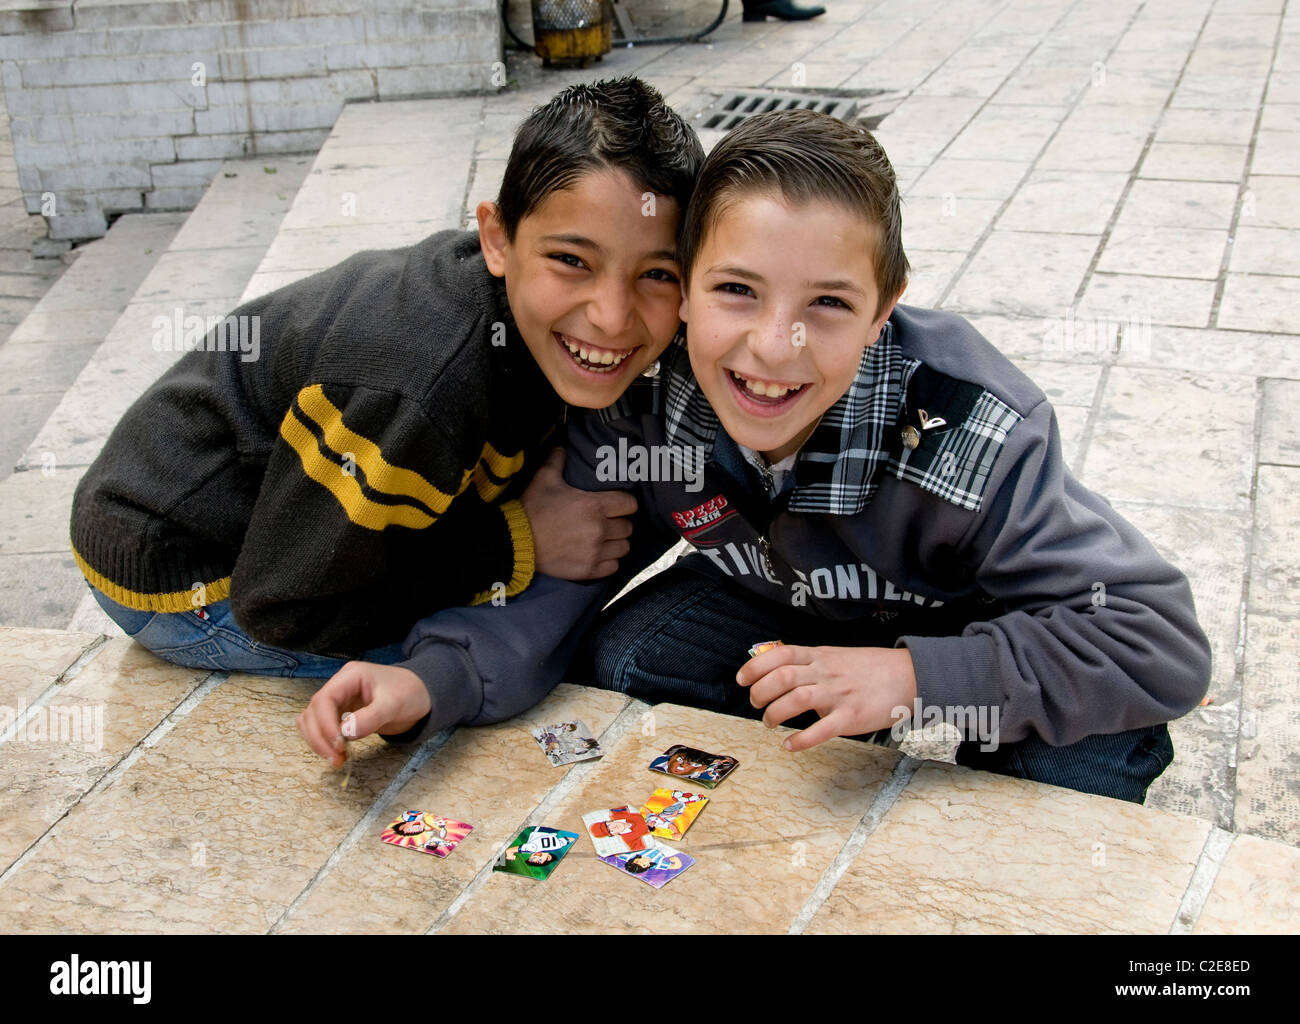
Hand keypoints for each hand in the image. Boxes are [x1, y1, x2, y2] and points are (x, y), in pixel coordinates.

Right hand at [297, 661, 430, 766]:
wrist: (423, 695)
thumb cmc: (410, 692)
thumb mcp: (394, 704)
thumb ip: (370, 717)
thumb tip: (344, 733)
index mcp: (350, 676)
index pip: (324, 699)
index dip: (325, 724)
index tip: (338, 744)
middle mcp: (340, 687)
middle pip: (313, 712)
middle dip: (320, 737)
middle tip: (336, 759)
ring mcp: (339, 701)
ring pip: (312, 721)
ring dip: (319, 742)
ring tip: (338, 759)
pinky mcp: (342, 715)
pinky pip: (322, 728)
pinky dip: (325, 742)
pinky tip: (340, 753)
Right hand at [521, 447, 636, 578]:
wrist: (515, 541)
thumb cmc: (532, 508)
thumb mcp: (544, 479)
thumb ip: (557, 460)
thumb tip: (562, 446)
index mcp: (594, 505)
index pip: (630, 504)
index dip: (626, 503)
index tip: (617, 505)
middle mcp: (599, 529)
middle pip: (628, 527)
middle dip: (620, 523)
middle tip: (608, 522)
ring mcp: (595, 552)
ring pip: (624, 548)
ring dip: (616, 543)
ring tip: (605, 539)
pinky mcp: (588, 570)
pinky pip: (613, 566)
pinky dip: (609, 561)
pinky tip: (598, 554)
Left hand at [736, 645, 917, 752]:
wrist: (908, 675)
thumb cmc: (869, 668)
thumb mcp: (835, 655)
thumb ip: (808, 661)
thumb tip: (776, 667)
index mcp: (819, 656)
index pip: (779, 655)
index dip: (755, 667)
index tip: (741, 680)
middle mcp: (825, 672)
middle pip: (782, 677)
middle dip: (760, 692)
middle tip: (756, 704)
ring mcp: (838, 694)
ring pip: (797, 699)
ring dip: (775, 713)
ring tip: (769, 723)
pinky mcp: (852, 716)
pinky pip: (822, 729)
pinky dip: (801, 739)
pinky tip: (790, 745)